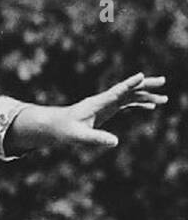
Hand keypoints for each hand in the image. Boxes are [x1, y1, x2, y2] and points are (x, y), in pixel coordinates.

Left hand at [6, 73, 167, 152]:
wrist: (55, 125)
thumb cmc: (65, 130)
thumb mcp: (79, 137)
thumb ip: (96, 139)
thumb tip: (115, 142)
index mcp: (97, 103)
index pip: (116, 91)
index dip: (129, 84)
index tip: (141, 76)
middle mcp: (104, 100)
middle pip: (128, 90)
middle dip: (146, 86)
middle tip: (163, 82)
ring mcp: (106, 104)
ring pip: (129, 96)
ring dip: (146, 96)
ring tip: (164, 99)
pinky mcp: (107, 109)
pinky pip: (126, 103)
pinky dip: (138, 103)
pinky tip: (150, 106)